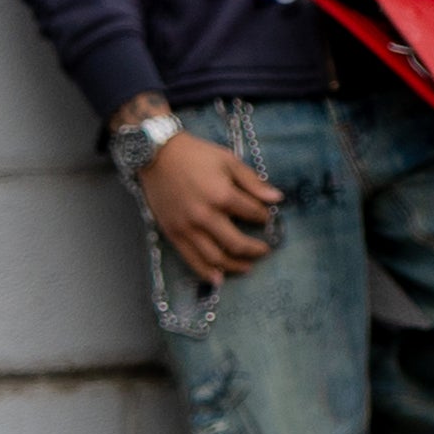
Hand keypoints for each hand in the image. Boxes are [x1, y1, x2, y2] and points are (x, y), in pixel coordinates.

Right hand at [138, 128, 281, 281]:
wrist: (156, 155)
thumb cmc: (195, 155)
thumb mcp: (228, 160)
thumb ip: (253, 182)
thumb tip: (277, 198)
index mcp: (222, 195)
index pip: (253, 214)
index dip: (264, 218)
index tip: (266, 218)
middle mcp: (205, 216)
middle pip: (236, 243)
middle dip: (255, 250)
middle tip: (264, 250)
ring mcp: (187, 228)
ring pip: (215, 258)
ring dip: (234, 266)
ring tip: (247, 267)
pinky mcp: (173, 233)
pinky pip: (191, 260)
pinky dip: (206, 273)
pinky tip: (219, 279)